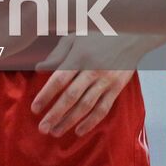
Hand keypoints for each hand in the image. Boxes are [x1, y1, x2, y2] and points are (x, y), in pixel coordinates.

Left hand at [31, 32, 165, 136]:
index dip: (46, 96)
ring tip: (55, 132)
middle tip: (42, 128)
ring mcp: (106, 81)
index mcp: (79, 56)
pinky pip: (103, 109)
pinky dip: (91, 122)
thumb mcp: (74, 37)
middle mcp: (92, 70)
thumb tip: (39, 68)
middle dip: (55, 114)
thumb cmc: (97, 33)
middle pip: (71, 97)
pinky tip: (79, 131)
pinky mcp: (117, 88)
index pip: (59, 80)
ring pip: (86, 106)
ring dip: (70, 121)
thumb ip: (57, 54)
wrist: (130, 34)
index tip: (34, 109)